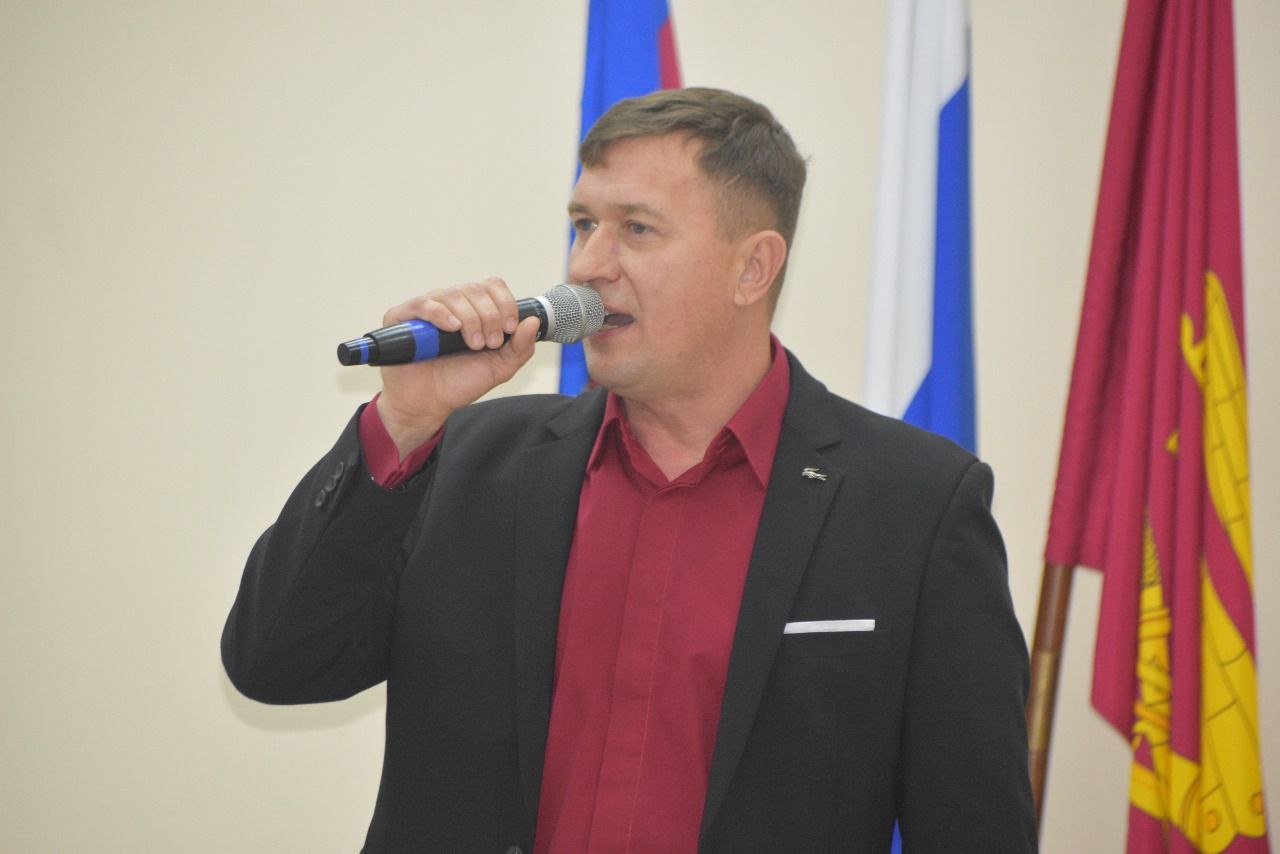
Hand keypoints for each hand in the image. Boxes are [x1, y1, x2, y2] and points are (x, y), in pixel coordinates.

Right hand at [375, 278, 539, 455]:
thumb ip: (520, 347)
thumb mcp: (499, 368)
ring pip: (454, 294)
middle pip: (476, 289)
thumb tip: (533, 321)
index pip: (492, 286)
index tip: (509, 329)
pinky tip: (452, 327)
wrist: (428, 405)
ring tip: (472, 345)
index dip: (505, 303)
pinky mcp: (402, 317)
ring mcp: (427, 309)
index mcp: (474, 310)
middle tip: (489, 344)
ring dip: (471, 319)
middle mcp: (451, 304)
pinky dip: (442, 313)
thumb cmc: (459, 383)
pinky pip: (424, 303)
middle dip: (490, 317)